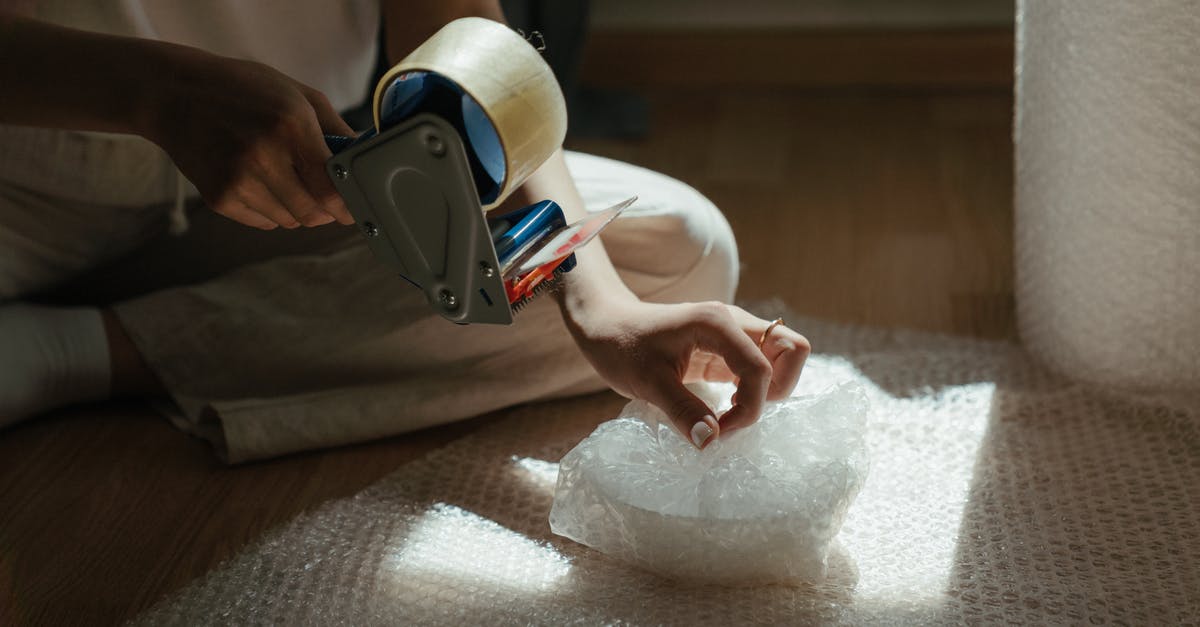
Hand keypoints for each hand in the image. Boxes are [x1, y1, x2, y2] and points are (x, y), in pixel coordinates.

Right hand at [146, 48, 354, 229]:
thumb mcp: (296, 93)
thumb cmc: (243, 89)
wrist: (174, 94)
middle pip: (313, 213)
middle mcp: (264, 156)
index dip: (348, 204)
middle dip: (326, 211)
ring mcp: (238, 180)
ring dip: (298, 210)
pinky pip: (263, 223)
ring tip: (287, 181)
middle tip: (326, 199)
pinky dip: (271, 211)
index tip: (354, 207)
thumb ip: (336, 128)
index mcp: (290, 125)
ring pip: (290, 221)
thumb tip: (364, 158)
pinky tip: (260, 183)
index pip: (331, 187)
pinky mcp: (219, 197)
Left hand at [564, 298, 810, 448]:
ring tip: (732, 413)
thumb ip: (682, 410)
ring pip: (782, 357)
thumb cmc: (620, 346)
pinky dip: (755, 391)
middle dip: (778, 389)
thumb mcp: (646, 382)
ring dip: (769, 391)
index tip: (718, 432)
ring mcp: (734, 334)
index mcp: (717, 324)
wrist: (605, 325)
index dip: (749, 408)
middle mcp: (734, 323)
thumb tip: (710, 442)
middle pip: (792, 349)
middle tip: (739, 414)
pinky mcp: (728, 349)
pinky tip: (726, 408)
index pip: (761, 369)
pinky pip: (761, 367)